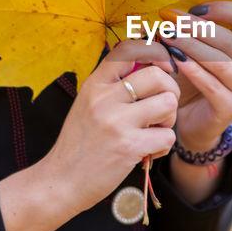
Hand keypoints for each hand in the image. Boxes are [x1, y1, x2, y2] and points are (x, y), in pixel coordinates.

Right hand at [40, 39, 179, 213]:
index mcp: (94, 84)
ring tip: (154, 131)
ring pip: (169, 103)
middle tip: (163, 108)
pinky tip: (148, 153)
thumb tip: (154, 67)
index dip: (155, 52)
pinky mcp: (129, 146)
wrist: (61, 181)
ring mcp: (116, 122)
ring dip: (169, 119)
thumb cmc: (80, 143)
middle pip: (158, 75)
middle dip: (171, 91)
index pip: (129, 49)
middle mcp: (104, 98)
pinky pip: (168, 136)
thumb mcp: (88, 105)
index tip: (165, 66)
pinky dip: (164, 146)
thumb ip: (114, 86)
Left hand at [157, 1, 231, 149]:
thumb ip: (187, 32)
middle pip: (228, 39)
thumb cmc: (192, 79)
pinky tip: (175, 60)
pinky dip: (193, 70)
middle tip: (170, 18)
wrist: (190, 120)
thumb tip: (166, 13)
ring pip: (219, 61)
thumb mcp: (193, 52)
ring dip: (191, 45)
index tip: (196, 8)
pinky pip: (211, 85)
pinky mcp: (231, 107)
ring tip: (167, 35)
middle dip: (196, 26)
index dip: (225, 9)